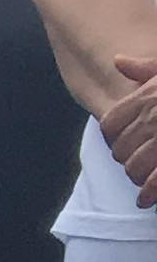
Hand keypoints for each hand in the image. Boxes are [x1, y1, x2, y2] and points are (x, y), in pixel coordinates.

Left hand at [104, 53, 156, 205]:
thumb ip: (146, 69)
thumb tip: (118, 61)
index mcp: (149, 96)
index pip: (109, 125)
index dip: (114, 138)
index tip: (125, 142)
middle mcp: (154, 118)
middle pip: (119, 151)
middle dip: (128, 159)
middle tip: (141, 162)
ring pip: (133, 169)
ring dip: (139, 177)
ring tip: (147, 177)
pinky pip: (154, 183)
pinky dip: (149, 194)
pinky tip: (146, 200)